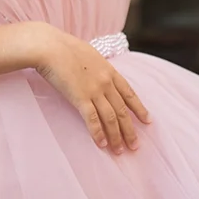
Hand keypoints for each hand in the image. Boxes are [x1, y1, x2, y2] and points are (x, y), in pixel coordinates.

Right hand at [34, 25, 150, 152]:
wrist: (51, 47)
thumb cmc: (64, 47)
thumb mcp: (88, 54)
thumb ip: (97, 66)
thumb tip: (96, 72)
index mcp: (109, 70)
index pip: (129, 93)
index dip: (139, 108)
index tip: (147, 121)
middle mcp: (106, 82)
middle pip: (122, 110)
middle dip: (130, 130)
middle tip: (135, 146)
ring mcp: (94, 91)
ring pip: (111, 118)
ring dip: (116, 136)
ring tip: (119, 150)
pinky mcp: (80, 98)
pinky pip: (93, 120)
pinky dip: (98, 133)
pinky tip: (102, 144)